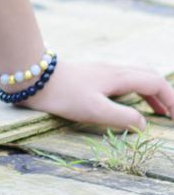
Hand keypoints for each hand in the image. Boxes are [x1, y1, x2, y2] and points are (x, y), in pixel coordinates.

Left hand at [7, 57, 173, 133]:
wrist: (33, 77)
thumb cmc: (63, 95)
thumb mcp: (95, 110)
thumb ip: (122, 118)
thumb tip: (144, 124)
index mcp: (120, 77)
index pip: (156, 83)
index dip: (171, 99)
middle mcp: (114, 70)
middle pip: (149, 76)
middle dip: (164, 95)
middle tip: (171, 115)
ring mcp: (102, 70)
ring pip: (136, 77)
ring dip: (150, 93)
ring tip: (157, 112)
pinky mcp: (91, 74)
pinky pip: (123, 79)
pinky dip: (135, 91)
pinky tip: (128, 102)